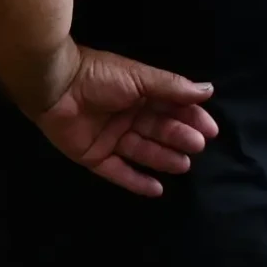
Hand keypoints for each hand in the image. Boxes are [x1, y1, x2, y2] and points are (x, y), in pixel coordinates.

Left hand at [27, 48, 216, 196]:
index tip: (211, 130)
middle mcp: (126, 116)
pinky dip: (136, 181)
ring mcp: (110, 138)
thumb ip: (172, 87)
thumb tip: (209, 91)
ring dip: (163, 158)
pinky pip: (118, 172)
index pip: (171, 108)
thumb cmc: (99, 77)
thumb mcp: (140, 78)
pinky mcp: (93, 156)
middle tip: (197, 146)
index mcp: (137, 94)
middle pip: (158, 131)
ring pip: (142, 151)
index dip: (191, 118)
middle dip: (179, 138)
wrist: (56, 86)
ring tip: (183, 165)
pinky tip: (157, 189)